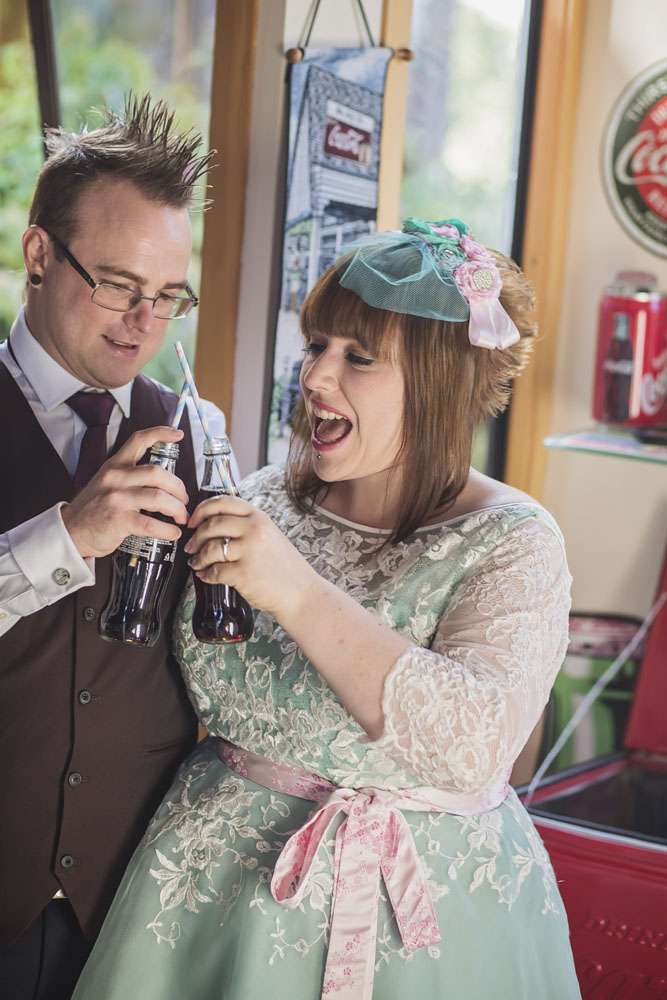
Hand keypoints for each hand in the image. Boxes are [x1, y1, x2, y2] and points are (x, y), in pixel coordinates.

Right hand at [61, 427, 188, 558]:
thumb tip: (163, 478)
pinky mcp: (118, 520)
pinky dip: (168, 529)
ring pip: (159, 497)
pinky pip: (151, 524)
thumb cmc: (93, 509)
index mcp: (115, 466)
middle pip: (158, 473)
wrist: (71, 531)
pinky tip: (173, 532)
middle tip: (183, 499)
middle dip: (178, 487)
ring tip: (180, 517)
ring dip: (177, 509)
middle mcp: (116, 478)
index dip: (161, 433)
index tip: (177, 434)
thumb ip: (130, 475)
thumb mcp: (106, 482)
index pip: (139, 440)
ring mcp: (116, 498)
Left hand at [184, 495, 315, 619]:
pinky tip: (207, 576)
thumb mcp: (270, 535)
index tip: (193, 520)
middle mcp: (254, 530)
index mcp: (259, 517)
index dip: (202, 510)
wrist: (301, 593)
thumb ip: (246, 526)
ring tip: (197, 563)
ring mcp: (249, 551)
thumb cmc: (285, 568)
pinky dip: (206, 574)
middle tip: (191, 546)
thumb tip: (212, 525)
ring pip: (210, 548)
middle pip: (211, 524)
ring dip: (198, 557)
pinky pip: (214, 571)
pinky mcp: (243, 573)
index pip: (223, 502)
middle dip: (196, 537)